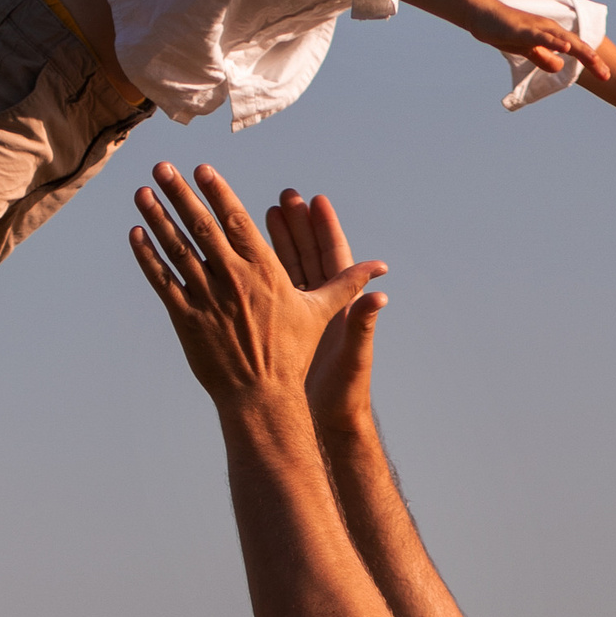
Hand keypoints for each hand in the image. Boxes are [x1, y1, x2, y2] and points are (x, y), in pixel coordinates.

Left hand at [130, 163, 383, 409]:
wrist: (262, 396)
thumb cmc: (293, 354)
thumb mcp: (321, 313)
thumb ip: (346, 284)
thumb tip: (381, 269)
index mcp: (263, 271)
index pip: (237, 221)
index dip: (218, 192)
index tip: (201, 170)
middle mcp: (232, 278)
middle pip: (201, 226)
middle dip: (179, 193)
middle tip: (162, 167)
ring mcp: (206, 296)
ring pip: (177, 248)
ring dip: (158, 217)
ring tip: (143, 192)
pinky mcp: (186, 317)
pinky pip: (162, 280)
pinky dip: (148, 256)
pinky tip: (136, 233)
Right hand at [265, 189, 384, 421]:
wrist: (325, 419)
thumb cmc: (344, 390)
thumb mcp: (353, 354)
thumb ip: (363, 323)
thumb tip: (380, 294)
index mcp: (340, 304)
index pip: (332, 256)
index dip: (324, 228)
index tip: (314, 200)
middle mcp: (318, 304)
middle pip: (305, 254)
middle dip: (295, 225)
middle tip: (283, 197)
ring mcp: (296, 313)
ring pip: (283, 269)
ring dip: (274, 242)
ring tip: (261, 214)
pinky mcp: (277, 326)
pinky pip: (264, 292)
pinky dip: (253, 272)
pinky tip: (235, 254)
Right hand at [466, 1, 611, 82]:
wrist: (483, 16)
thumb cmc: (505, 30)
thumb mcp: (527, 50)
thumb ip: (543, 57)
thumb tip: (560, 66)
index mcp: (551, 35)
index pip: (576, 51)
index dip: (591, 63)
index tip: (605, 77)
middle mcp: (549, 29)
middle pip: (576, 45)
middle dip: (592, 60)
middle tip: (607, 76)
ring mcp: (537, 28)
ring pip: (563, 40)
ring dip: (580, 50)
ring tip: (595, 61)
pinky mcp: (524, 29)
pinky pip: (542, 36)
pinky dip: (554, 42)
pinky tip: (565, 48)